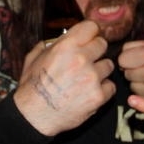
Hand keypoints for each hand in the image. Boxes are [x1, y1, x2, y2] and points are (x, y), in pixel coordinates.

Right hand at [14, 20, 114, 135]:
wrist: (33, 116)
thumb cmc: (32, 87)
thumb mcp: (35, 58)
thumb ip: (52, 44)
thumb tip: (65, 36)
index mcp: (65, 46)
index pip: (91, 27)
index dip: (89, 34)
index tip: (88, 40)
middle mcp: (81, 59)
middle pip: (103, 44)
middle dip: (95, 52)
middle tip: (86, 62)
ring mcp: (91, 77)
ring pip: (108, 65)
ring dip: (99, 71)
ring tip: (85, 80)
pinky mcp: (98, 96)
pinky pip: (110, 86)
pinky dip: (102, 90)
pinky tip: (88, 92)